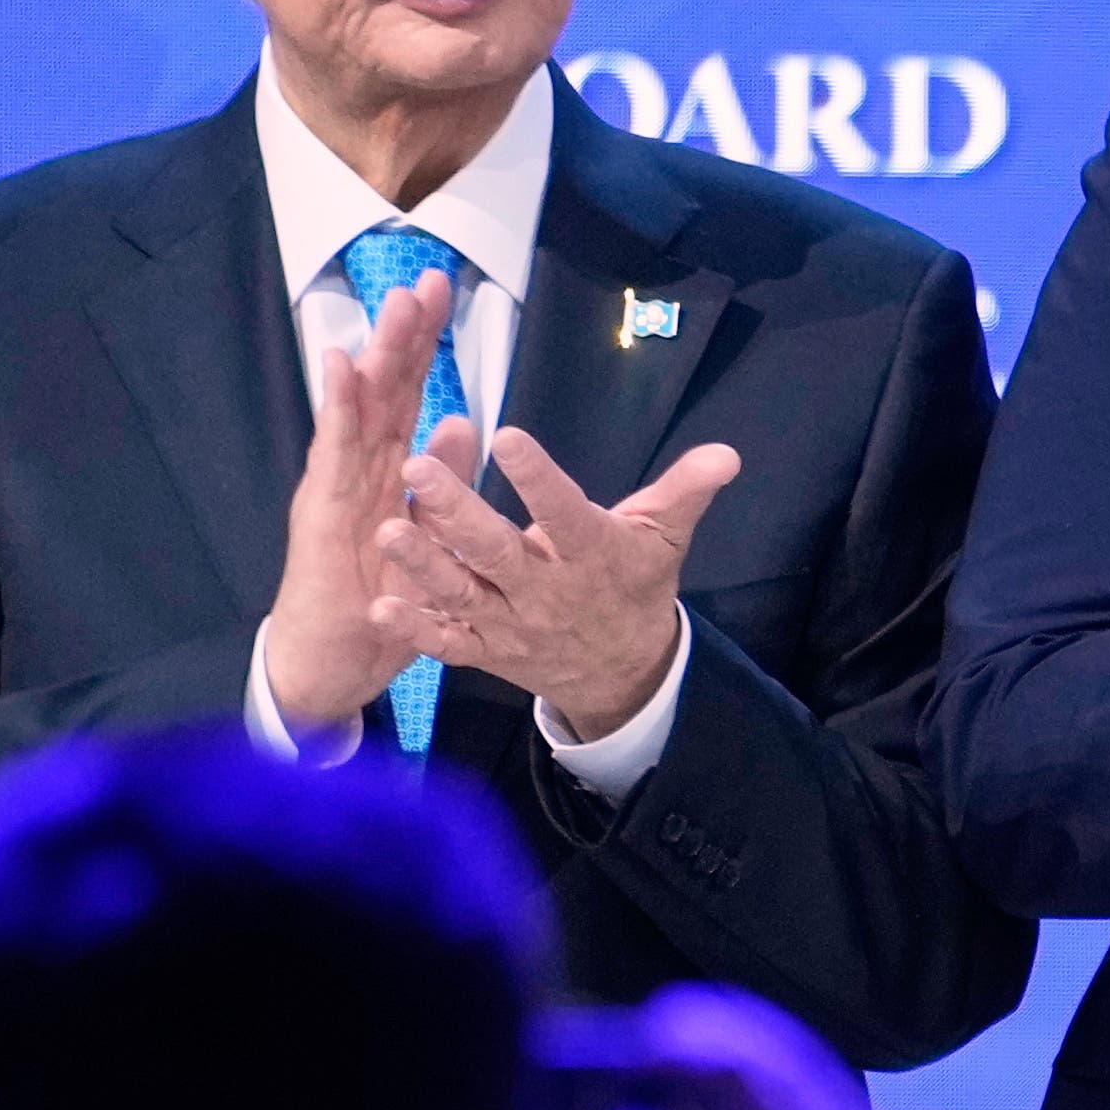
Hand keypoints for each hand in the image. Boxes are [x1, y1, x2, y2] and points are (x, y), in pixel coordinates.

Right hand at [259, 270, 449, 727]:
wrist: (330, 660)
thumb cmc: (379, 599)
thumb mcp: (430, 539)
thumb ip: (443, 483)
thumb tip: (464, 425)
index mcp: (388, 471)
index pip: (410, 396)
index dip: (425, 346)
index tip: (446, 295)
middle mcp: (358, 469)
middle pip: (384, 390)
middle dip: (404, 335)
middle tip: (424, 280)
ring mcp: (335, 485)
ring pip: (357, 408)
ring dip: (374, 356)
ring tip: (389, 306)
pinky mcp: (320, 512)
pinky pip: (331, 453)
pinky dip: (336, 407)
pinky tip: (339, 366)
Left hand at [377, 423, 736, 744]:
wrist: (622, 673)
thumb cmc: (634, 587)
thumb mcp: (665, 538)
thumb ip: (687, 492)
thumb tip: (728, 453)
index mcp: (591, 555)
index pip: (565, 513)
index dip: (539, 477)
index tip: (508, 437)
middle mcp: (546, 591)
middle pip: (497, 551)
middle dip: (456, 512)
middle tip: (417, 468)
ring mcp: (512, 625)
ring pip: (461, 593)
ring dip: (422, 565)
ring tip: (386, 529)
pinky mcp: (487, 651)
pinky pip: (448, 643)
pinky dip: (416, 630)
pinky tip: (381, 607)